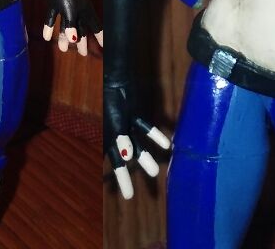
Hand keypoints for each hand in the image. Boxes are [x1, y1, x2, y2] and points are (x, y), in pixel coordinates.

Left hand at [41, 0, 102, 54]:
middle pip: (81, 29)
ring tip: (62, 49)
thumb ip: (71, 26)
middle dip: (81, 41)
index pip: (95, 27)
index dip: (100, 37)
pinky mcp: (56, 5)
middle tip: (82, 53)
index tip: (104, 47)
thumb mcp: (70, 11)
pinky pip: (53, 18)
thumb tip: (73, 40)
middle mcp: (78, 12)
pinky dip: (50, 27)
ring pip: (67, 26)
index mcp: (85, 12)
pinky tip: (47, 37)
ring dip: (64, 37)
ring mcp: (66, 8)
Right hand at [104, 80, 169, 198]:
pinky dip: (155, 136)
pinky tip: (166, 144)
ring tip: (154, 172)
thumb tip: (126, 158)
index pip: (113, 161)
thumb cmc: (111, 100)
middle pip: (122, 159)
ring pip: (137, 146)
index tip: (127, 196)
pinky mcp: (137, 116)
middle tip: (130, 196)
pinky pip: (146, 128)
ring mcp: (128, 126)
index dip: (120, 177)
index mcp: (108, 137)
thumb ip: (120, 138)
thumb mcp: (114, 121)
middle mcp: (118, 135)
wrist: (117, 79)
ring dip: (145, 157)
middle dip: (126, 176)